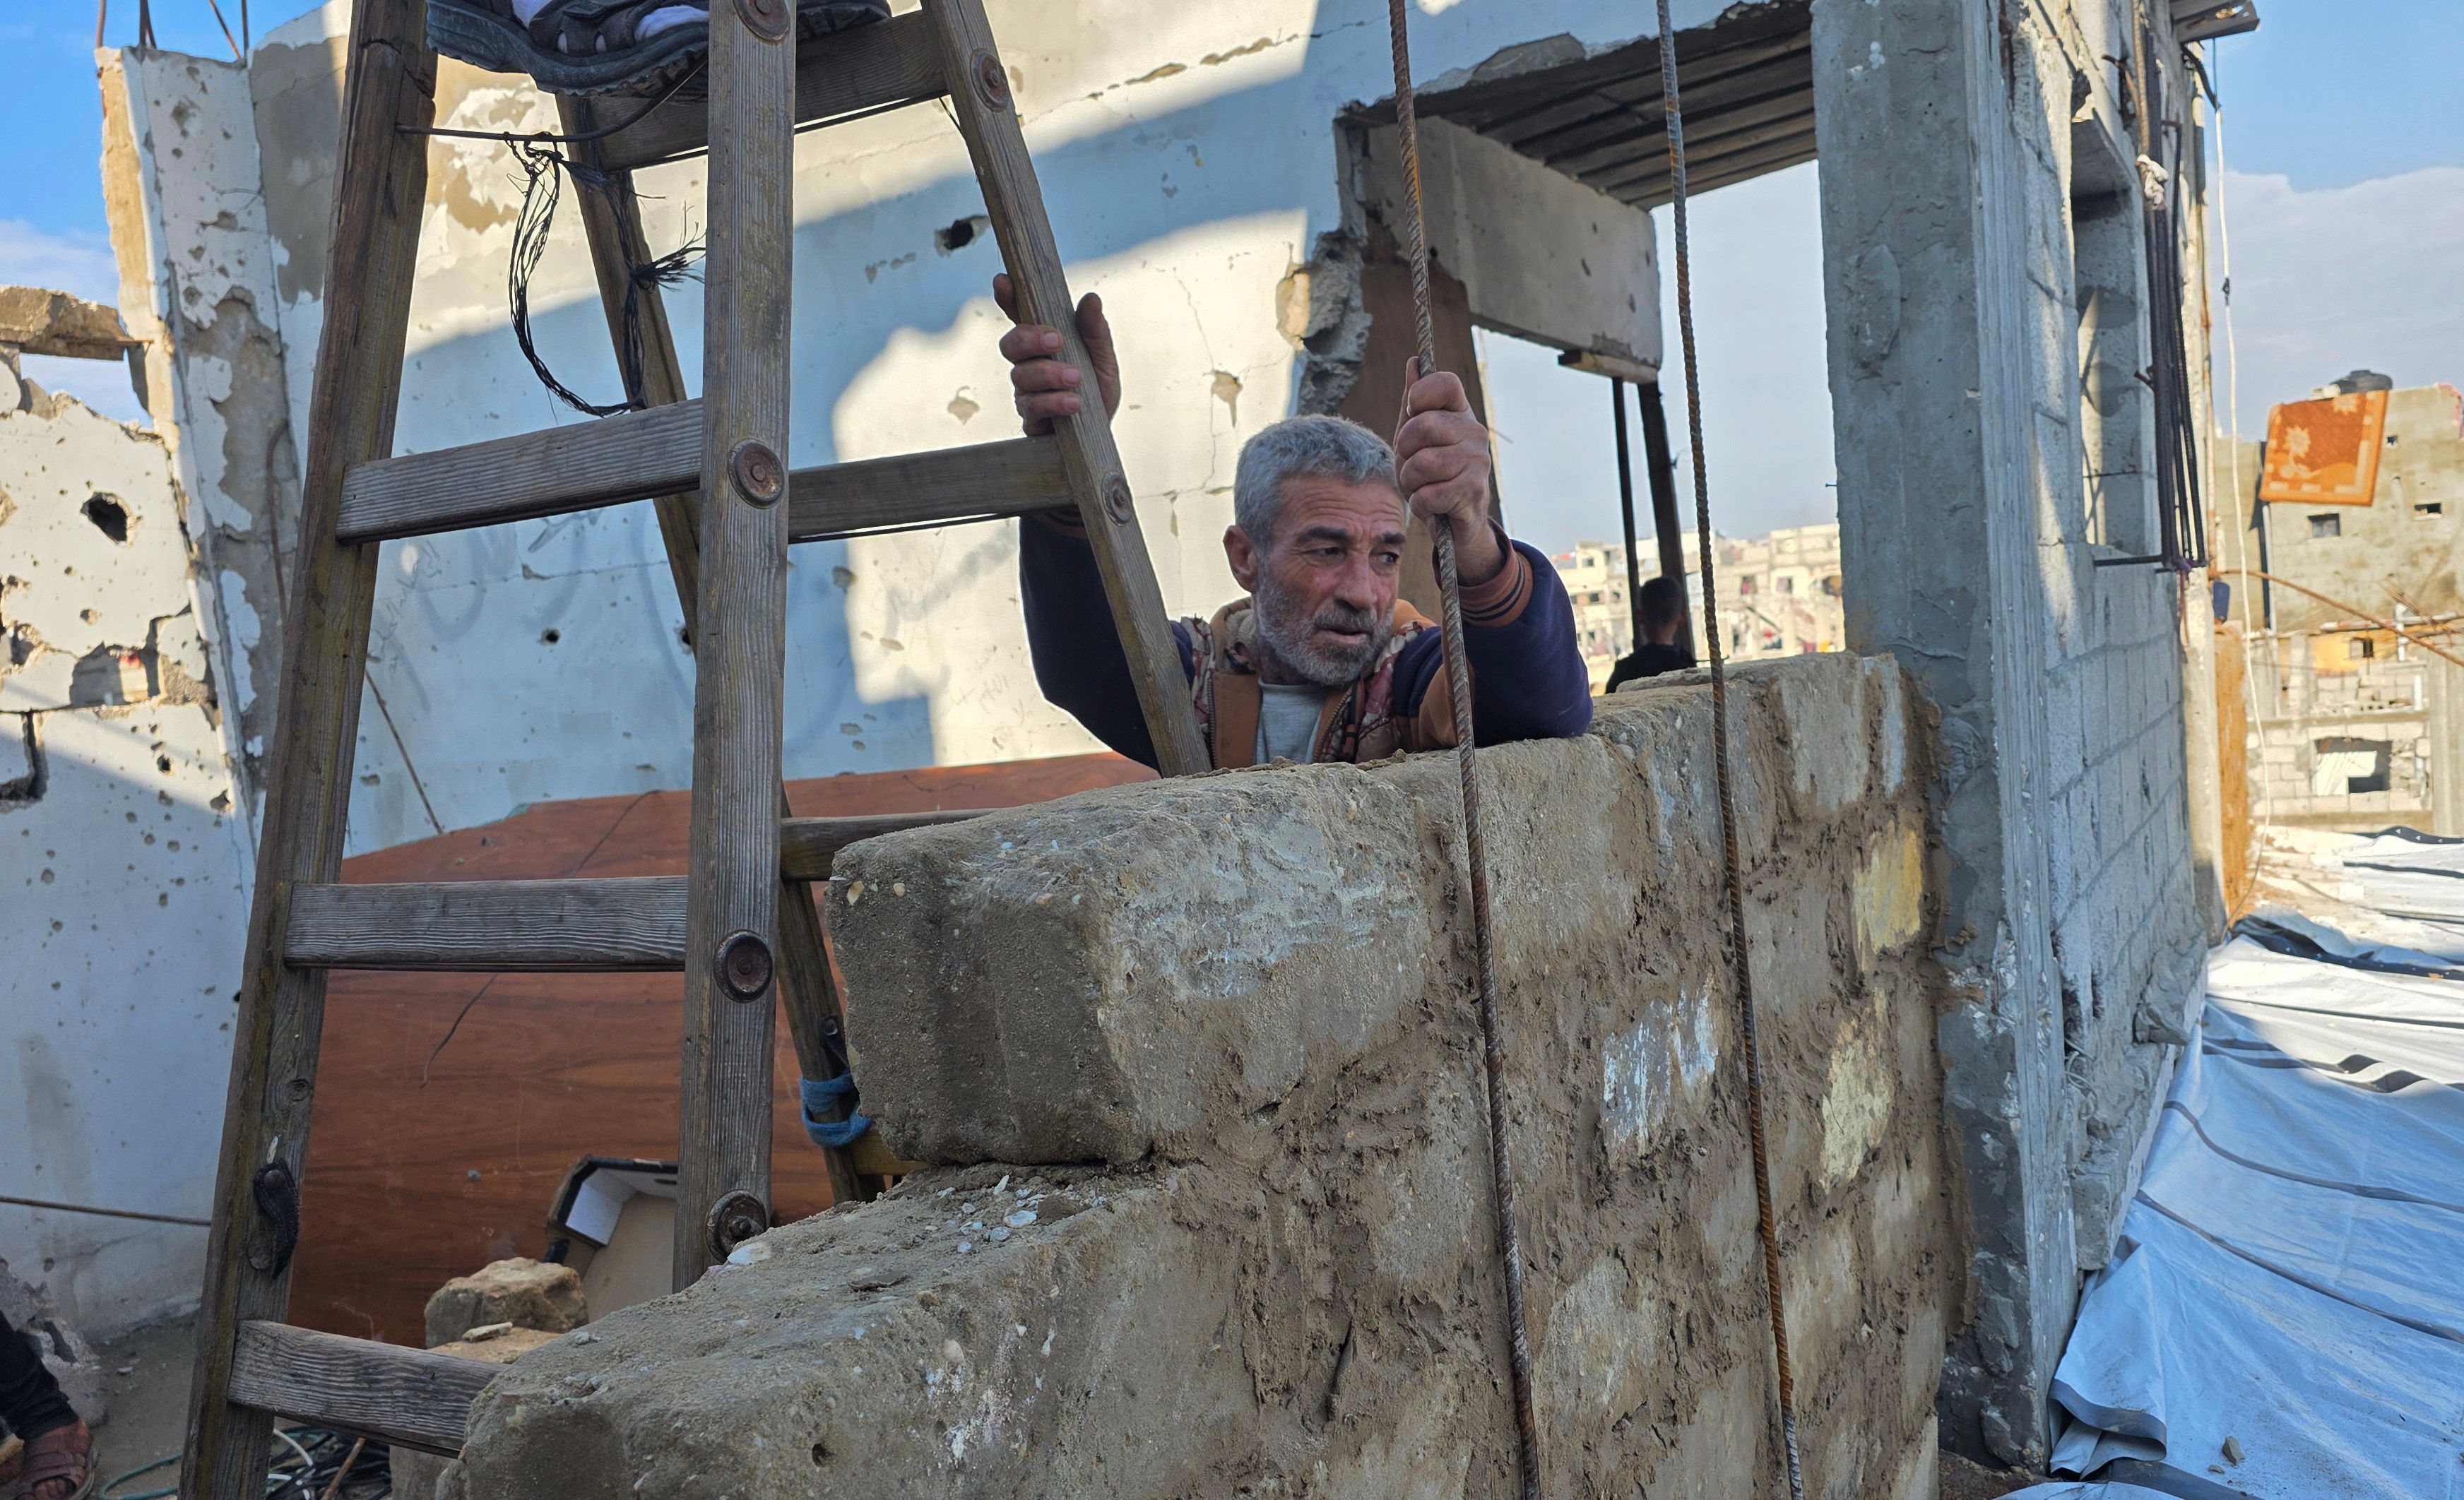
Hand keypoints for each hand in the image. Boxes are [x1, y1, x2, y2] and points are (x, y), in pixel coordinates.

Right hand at [994, 273, 1119, 435]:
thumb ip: (1095, 331)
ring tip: (1076, 379)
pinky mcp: (1030, 420)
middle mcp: (1029, 365)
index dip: (1007, 299)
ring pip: (1020, 376)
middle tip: (1056, 341)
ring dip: (1048, 374)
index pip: (1019, 317)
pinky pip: (1031, 408)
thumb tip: (1091, 299)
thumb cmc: (1098, 392)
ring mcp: (1026, 393)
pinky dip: (1053, 402)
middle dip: (1029, 339)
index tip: (1002, 281)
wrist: (1102, 436)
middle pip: (1010, 344)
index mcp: (1044, 344)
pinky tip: (1074, 404)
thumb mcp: (1104, 359)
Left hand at [1394, 358, 1504, 582]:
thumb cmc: (1432, 474)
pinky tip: (1432, 504)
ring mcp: (1478, 462)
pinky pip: (1428, 495)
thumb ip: (1415, 401)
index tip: (1412, 413)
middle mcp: (1475, 433)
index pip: (1445, 382)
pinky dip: (1420, 504)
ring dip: (1411, 482)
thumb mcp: (1417, 436)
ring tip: (1423, 486)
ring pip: (1422, 464)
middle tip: (1414, 463)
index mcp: (1461, 413)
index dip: (1420, 395)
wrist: (1454, 520)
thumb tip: (1414, 362)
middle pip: (1422, 426)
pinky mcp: (1474, 493)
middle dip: (1405, 450)